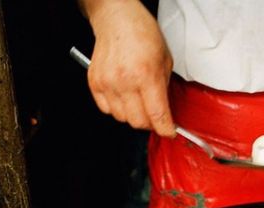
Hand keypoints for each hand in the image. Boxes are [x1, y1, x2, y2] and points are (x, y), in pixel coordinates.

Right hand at [85, 0, 175, 136]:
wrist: (116, 18)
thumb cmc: (142, 33)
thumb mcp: (165, 60)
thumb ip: (165, 88)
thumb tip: (165, 110)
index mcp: (146, 75)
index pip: (157, 115)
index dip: (166, 129)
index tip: (169, 132)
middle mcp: (124, 81)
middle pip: (138, 122)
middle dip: (150, 123)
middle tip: (154, 114)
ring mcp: (107, 83)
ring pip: (122, 119)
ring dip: (133, 115)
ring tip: (138, 100)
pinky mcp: (94, 83)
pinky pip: (107, 110)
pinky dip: (117, 109)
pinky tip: (124, 96)